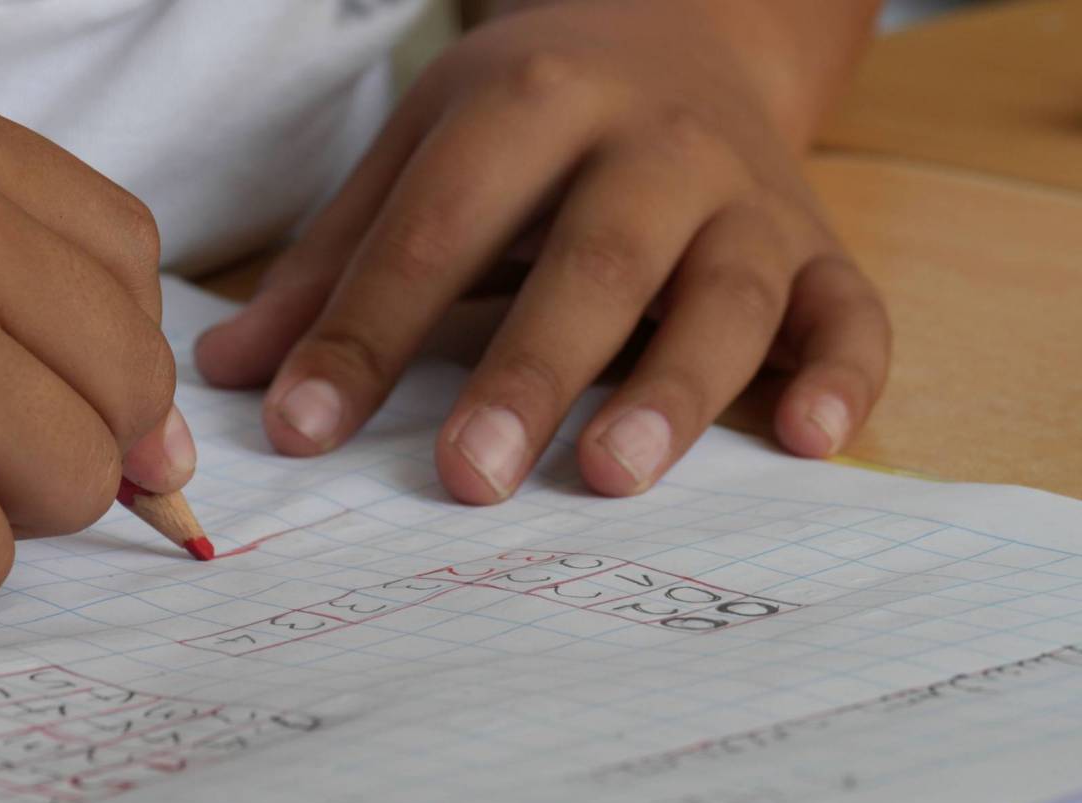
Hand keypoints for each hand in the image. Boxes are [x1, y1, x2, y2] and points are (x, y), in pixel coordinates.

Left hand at [196, 0, 888, 502]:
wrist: (686, 31)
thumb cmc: (534, 113)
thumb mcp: (425, 149)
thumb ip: (335, 261)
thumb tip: (230, 374)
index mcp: (532, 102)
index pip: (438, 226)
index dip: (366, 331)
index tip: (301, 432)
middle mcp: (652, 143)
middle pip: (595, 258)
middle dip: (530, 370)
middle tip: (468, 478)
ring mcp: (747, 195)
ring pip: (727, 292)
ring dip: (675, 387)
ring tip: (611, 475)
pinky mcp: (819, 244)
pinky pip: (851, 311)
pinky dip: (843, 375)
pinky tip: (810, 441)